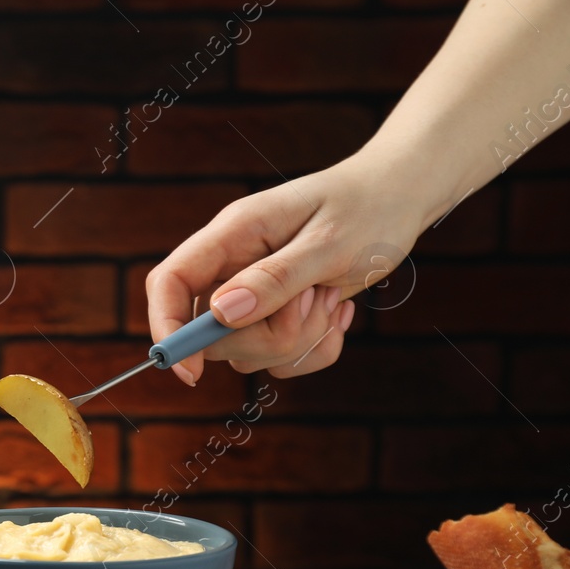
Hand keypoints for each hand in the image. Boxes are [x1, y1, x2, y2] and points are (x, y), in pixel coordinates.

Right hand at [146, 152, 433, 383]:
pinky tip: (337, 310)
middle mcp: (233, 265)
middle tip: (316, 302)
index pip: (171, 282)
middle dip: (268, 337)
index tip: (191, 370)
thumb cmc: (368, 207)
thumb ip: (274, 278)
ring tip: (331, 297)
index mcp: (232, 234)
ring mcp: (252, 293)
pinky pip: (278, 360)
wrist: (400, 198)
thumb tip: (222, 312)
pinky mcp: (276, 316)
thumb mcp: (329, 243)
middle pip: (213, 333)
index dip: (168, 326)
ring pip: (247, 353)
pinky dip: (314, 348)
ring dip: (299, 341)